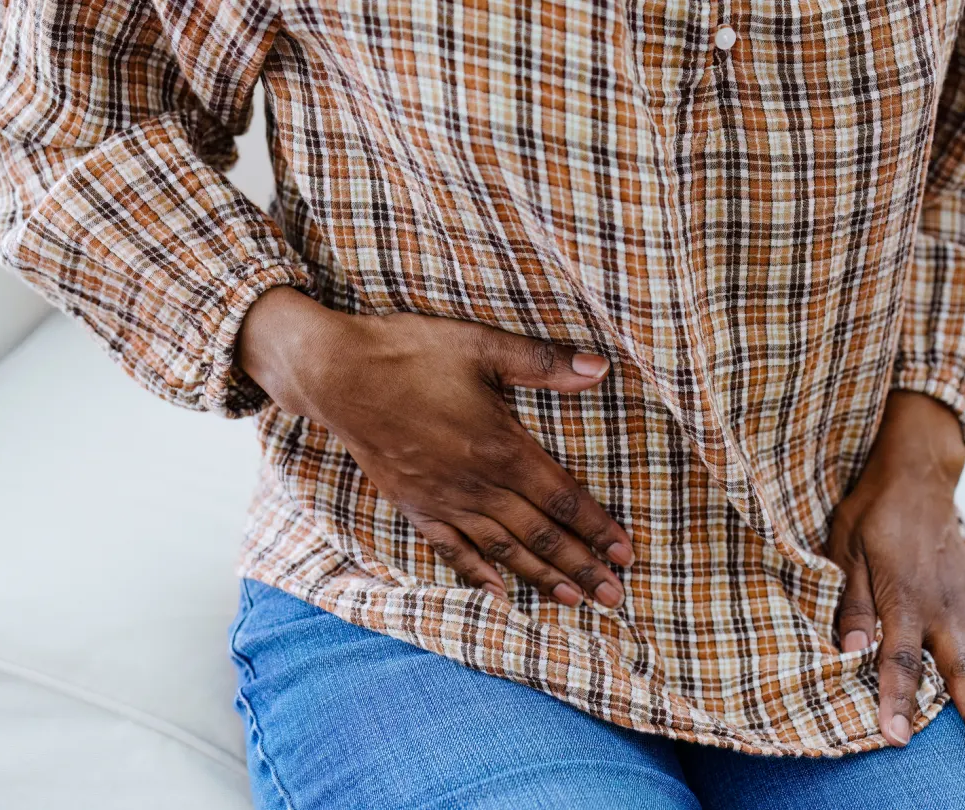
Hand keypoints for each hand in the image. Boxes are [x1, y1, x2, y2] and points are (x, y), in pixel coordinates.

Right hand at [235, 287, 632, 607]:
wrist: (338, 373)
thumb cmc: (412, 352)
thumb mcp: (482, 346)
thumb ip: (543, 363)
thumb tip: (600, 367)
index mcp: (502, 447)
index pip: (563, 499)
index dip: (598, 528)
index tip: (627, 554)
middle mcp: (477, 483)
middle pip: (540, 535)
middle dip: (581, 567)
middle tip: (615, 597)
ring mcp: (443, 500)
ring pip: (503, 549)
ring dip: (541, 577)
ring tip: (573, 601)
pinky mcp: (415, 505)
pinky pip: (451, 550)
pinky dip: (477, 575)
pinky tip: (500, 594)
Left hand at [827, 392, 964, 760]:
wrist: (916, 478)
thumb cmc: (873, 516)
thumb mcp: (846, 551)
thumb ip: (852, 602)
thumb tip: (848, 650)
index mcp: (904, 600)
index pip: (900, 659)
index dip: (896, 699)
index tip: (896, 737)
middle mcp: (944, 609)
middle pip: (963, 671)